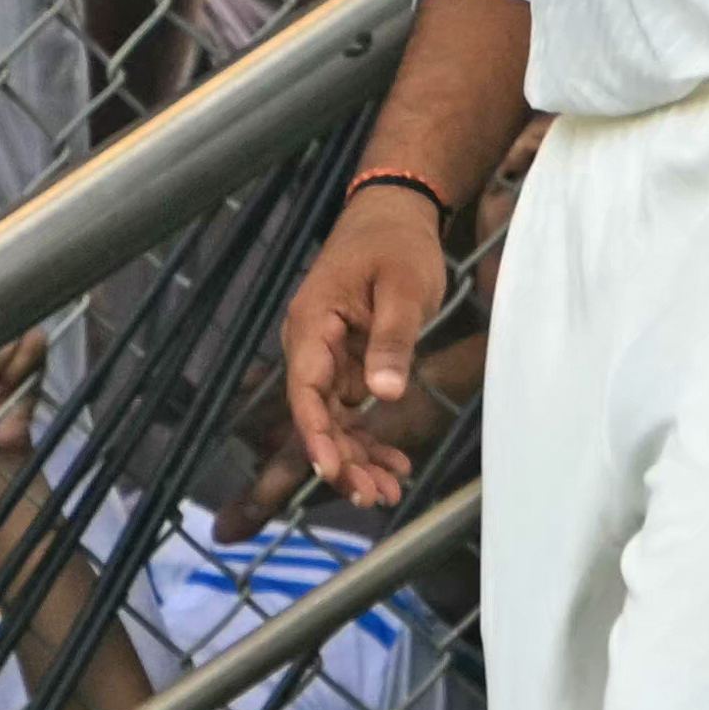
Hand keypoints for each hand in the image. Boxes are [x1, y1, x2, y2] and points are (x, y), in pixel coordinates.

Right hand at [282, 184, 457, 506]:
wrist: (394, 213)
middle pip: (318, 415)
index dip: (316, 434)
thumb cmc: (395, 244)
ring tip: (387, 491)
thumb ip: (392, 341)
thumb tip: (382, 395)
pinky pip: (353, 409)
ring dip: (358, 457)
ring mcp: (329, 356)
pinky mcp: (349, 361)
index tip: (331, 470)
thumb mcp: (403, 289)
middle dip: (342, 460)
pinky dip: (370, 437)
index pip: (305, 390)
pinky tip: (393, 465)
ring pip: (336, 419)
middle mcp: (312, 346)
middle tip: (373, 496)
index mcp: (313, 326)